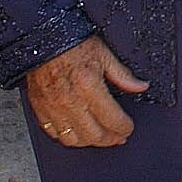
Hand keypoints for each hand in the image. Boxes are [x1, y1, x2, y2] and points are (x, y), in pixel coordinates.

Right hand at [26, 36, 148, 148]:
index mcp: (89, 86)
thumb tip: (140, 86)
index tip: (128, 128)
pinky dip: (68, 138)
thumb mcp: (104, 54)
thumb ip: (123, 75)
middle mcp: (71, 101)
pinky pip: (54, 134)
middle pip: (94, 135)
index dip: (124, 128)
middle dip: (110, 139)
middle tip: (118, 137)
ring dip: (90, 142)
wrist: (45, 39)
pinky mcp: (41, 110)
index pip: (112, 119)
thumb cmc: (74, 44)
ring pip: (73, 140)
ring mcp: (53, 108)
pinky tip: (78, 133)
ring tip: (101, 137)